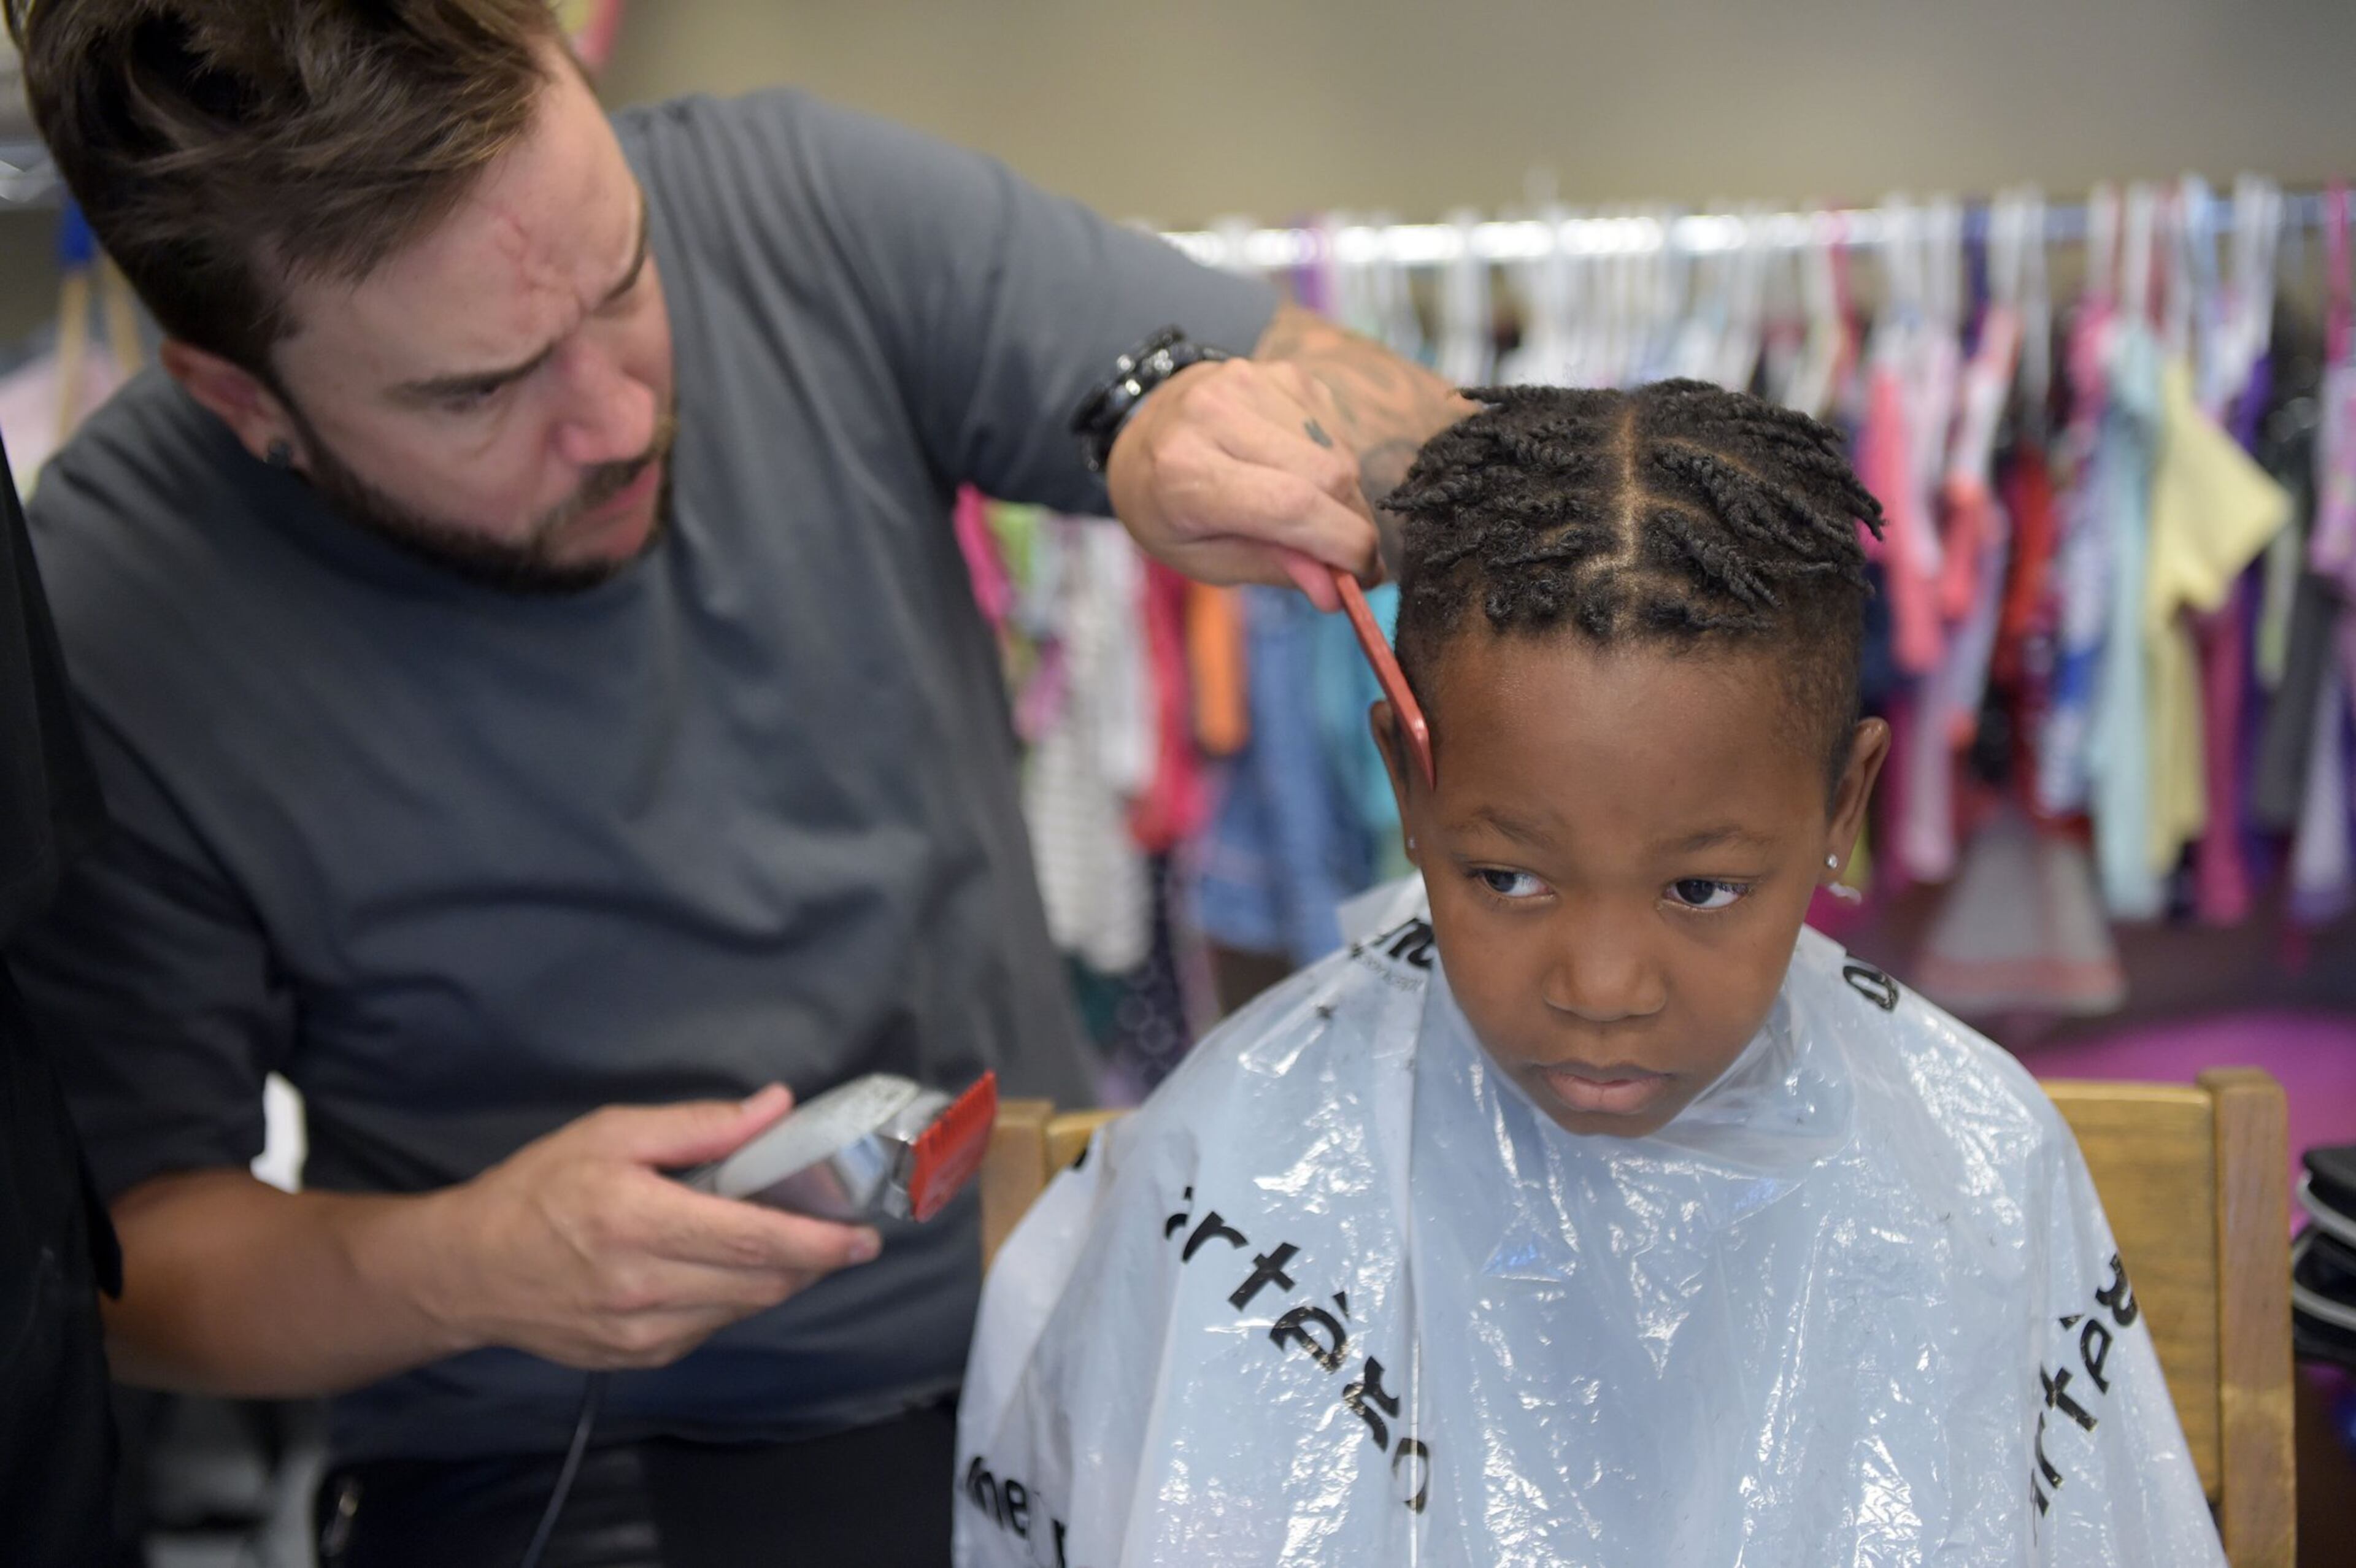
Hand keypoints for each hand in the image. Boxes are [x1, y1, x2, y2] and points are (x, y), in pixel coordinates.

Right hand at [425, 1087, 880, 1369]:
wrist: (468, 1271)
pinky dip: (737, 1297)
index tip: (864, 1236)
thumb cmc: (538, 1189)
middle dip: (814, 1261)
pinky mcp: (638, 1357)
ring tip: (794, 1243)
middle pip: (762, 1283)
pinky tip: (732, 1267)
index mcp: (639, 1223)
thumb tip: (775, 1108)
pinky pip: (712, 1326)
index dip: (820, 1243)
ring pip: (743, 1309)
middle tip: (844, 1234)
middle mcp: (645, 1288)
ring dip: (779, 1279)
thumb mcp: (612, 1133)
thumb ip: (700, 1125)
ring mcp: (642, 1333)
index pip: (754, 1241)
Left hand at [1103, 357, 1380, 612]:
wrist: (1142, 434)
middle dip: (1352, 524)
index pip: (1290, 505)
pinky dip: (1332, 460)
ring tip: (1307, 510)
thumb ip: (1272, 568)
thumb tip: (1336, 590)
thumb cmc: (1169, 509)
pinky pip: (1335, 426)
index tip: (1367, 577)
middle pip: (1327, 475)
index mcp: (1183, 471)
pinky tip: (1297, 469)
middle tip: (1345, 556)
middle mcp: (1213, 414)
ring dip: (1342, 494)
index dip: (1343, 545)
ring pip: (1339, 451)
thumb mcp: (1204, 558)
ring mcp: (1248, 381)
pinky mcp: (1277, 370)